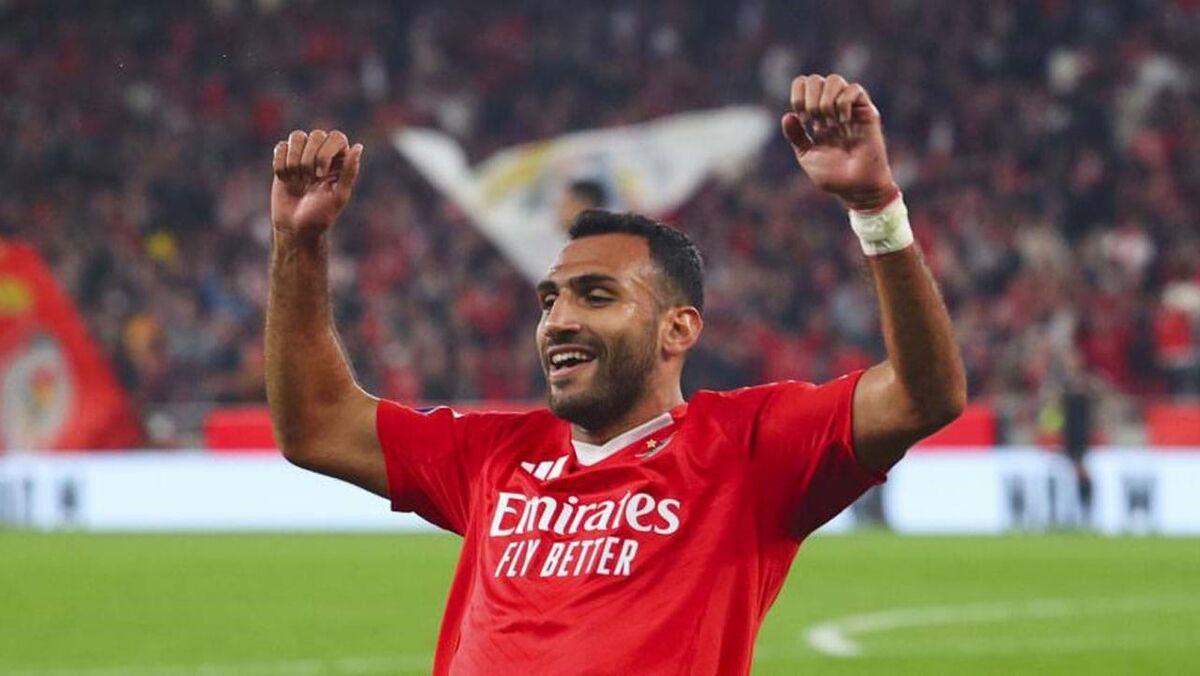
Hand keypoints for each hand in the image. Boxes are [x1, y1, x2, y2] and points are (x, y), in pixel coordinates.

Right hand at [271, 129, 363, 235]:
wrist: (295, 228)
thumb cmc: (320, 215)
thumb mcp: (339, 196)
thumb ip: (349, 171)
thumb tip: (359, 146)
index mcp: (340, 161)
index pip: (337, 137)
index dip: (326, 152)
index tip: (320, 174)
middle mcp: (322, 154)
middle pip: (316, 134)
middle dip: (309, 158)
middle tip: (309, 180)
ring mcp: (302, 155)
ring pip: (297, 136)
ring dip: (294, 160)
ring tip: (297, 180)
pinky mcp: (284, 159)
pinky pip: (280, 147)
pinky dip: (281, 164)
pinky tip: (285, 180)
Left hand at [781, 74, 898, 210]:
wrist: (856, 188)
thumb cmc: (833, 176)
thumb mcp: (807, 156)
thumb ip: (796, 136)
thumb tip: (787, 115)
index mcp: (817, 117)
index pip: (805, 85)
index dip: (798, 93)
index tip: (801, 116)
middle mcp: (833, 109)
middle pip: (817, 79)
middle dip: (811, 98)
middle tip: (814, 120)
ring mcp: (850, 109)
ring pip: (835, 80)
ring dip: (826, 100)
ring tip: (830, 122)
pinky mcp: (867, 112)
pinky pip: (854, 89)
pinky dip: (844, 102)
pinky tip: (843, 121)